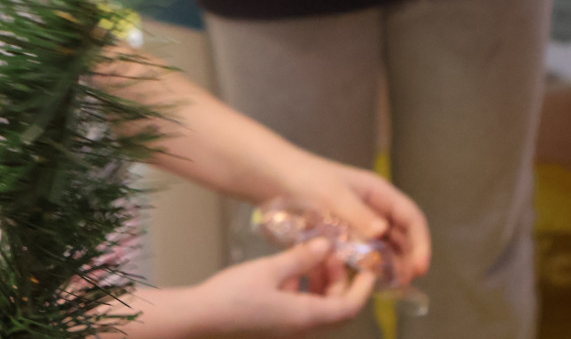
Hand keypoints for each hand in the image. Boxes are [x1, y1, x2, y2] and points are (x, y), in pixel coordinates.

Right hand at [193, 239, 376, 337]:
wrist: (201, 315)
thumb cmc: (234, 295)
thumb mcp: (270, 270)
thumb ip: (301, 257)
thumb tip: (327, 245)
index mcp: (306, 316)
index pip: (350, 307)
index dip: (363, 287)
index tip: (368, 265)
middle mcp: (301, 325)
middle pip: (336, 304)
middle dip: (340, 277)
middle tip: (333, 249)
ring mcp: (288, 325)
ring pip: (319, 303)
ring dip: (321, 279)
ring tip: (313, 251)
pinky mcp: (276, 320)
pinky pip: (301, 303)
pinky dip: (303, 284)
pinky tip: (290, 265)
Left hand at [278, 155, 430, 283]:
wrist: (274, 177)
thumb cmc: (306, 179)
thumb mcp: (333, 195)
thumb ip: (358, 214)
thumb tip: (384, 230)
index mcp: (377, 193)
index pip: (411, 217)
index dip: (421, 243)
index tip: (420, 268)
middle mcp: (373, 207)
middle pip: (401, 235)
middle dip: (407, 259)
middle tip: (403, 283)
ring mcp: (358, 221)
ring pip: (384, 246)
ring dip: (389, 265)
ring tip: (389, 286)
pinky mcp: (343, 233)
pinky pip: (363, 252)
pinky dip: (368, 265)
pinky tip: (366, 279)